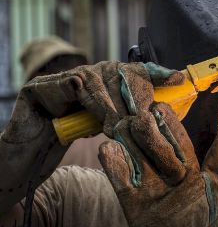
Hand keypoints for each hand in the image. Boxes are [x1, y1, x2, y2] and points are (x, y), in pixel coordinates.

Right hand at [0, 61, 182, 213]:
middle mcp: (85, 74)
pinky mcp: (39, 87)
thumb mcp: (107, 126)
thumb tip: (156, 114)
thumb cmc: (71, 140)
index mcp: (102, 82)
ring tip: (118, 125)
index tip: (179, 78)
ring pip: (95, 79)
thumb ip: (126, 116)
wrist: (30, 155)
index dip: (156, 73)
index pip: (133, 71)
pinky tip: (93, 109)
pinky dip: (81, 96)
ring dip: (110, 104)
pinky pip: (66, 85)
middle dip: (133, 95)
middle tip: (140, 117)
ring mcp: (61, 78)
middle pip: (117, 72)